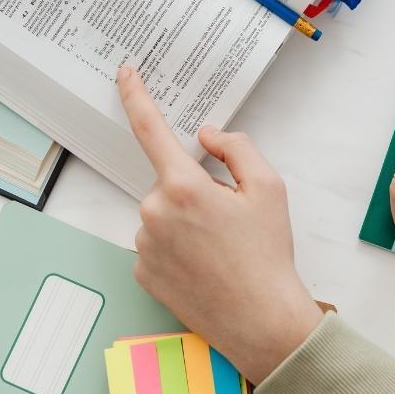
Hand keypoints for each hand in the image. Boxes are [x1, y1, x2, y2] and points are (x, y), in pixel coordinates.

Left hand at [117, 66, 322, 383]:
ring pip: (162, 213)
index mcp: (183, 186)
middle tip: (229, 218)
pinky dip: (175, 245)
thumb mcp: (269, 187)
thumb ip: (236, 147)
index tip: (125, 73)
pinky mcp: (141, 272)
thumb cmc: (268, 253)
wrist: (261, 320)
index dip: (135, 96)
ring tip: (220, 247)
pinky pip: (155, 242)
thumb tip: (206, 135)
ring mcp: (143, 245)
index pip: (150, 128)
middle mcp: (154, 212)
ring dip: (184, 219)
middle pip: (169, 181)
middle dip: (195, 189)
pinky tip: (203, 264)